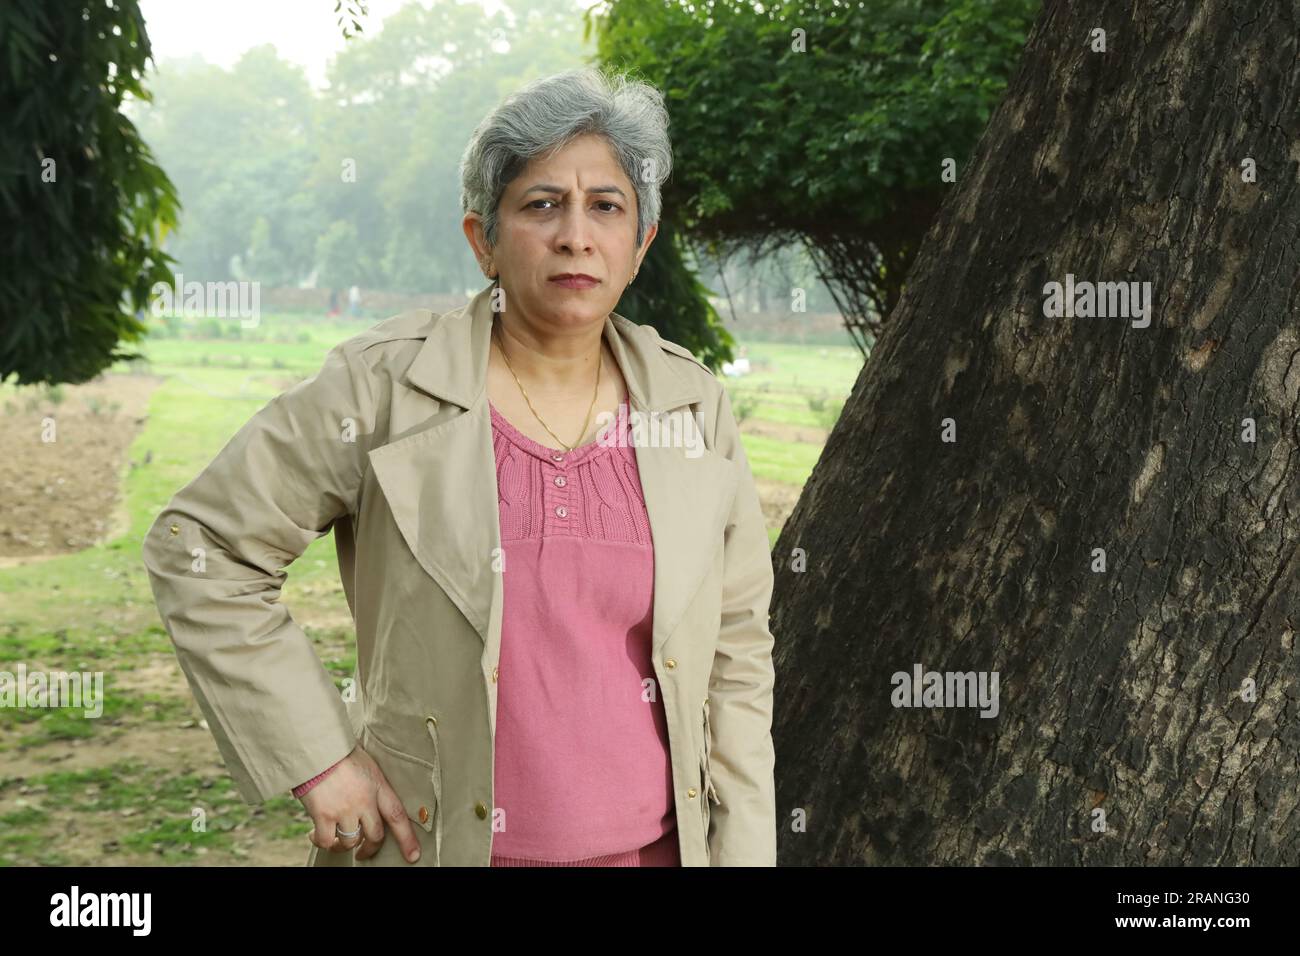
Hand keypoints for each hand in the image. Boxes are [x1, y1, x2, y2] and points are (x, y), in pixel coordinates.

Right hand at [301, 745, 420, 862]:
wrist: (317, 747)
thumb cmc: (339, 752)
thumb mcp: (367, 764)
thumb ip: (372, 784)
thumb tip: (372, 794)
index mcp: (378, 786)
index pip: (398, 816)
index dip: (407, 839)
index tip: (413, 855)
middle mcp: (364, 801)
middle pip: (375, 836)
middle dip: (370, 848)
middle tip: (363, 852)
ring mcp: (345, 809)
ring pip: (350, 841)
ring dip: (342, 844)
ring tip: (335, 839)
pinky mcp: (324, 815)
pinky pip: (326, 841)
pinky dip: (322, 842)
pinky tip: (315, 835)